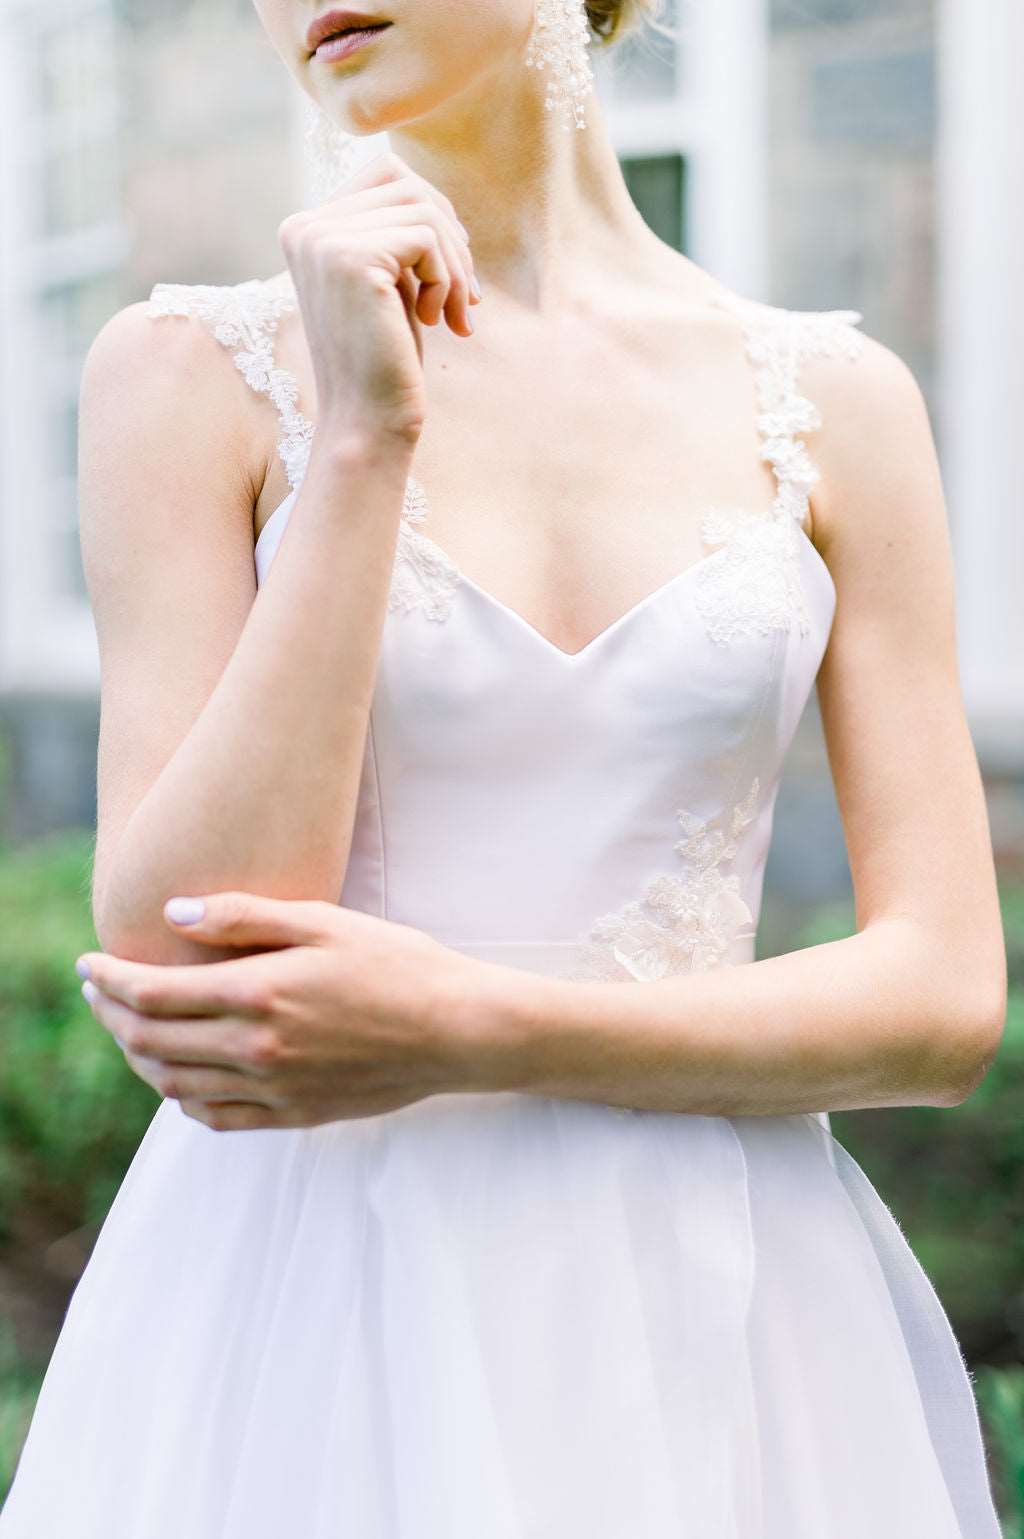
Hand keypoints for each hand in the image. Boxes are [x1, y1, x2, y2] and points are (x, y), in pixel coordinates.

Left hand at [75, 892, 481, 1131]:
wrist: (458, 1029)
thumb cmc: (398, 963)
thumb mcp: (324, 921)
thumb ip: (243, 918)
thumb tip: (173, 915)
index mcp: (260, 994)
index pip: (152, 995)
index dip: (108, 981)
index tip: (87, 966)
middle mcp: (257, 1049)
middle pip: (151, 1042)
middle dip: (111, 1017)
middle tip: (98, 994)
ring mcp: (275, 1090)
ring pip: (174, 1085)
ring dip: (138, 1058)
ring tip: (129, 1030)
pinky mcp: (295, 1116)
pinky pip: (216, 1117)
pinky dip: (181, 1098)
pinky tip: (179, 1076)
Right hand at [277, 147, 480, 448]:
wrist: (368, 422)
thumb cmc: (385, 361)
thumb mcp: (388, 284)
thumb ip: (394, 234)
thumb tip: (431, 191)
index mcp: (306, 229)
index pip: (385, 174)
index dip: (432, 216)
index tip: (448, 275)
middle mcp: (304, 227)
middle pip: (407, 183)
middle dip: (450, 238)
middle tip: (464, 297)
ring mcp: (323, 240)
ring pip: (423, 208)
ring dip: (455, 262)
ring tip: (455, 312)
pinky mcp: (351, 257)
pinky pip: (427, 237)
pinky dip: (448, 279)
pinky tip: (439, 321)